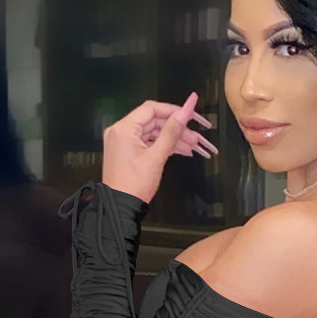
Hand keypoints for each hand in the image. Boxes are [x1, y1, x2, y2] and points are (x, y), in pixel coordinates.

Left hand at [102, 92, 217, 205]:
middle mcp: (120, 131)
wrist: (120, 208)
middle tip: (195, 134)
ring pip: (153, 133)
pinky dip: (163, 146)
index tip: (189, 112)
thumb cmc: (133, 187)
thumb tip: (184, 113)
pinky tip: (180, 150)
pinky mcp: (127, 152)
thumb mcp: (156, 157)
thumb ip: (171, 132)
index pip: (151, 109)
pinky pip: (148, 143)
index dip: (173, 110)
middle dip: (176, 128)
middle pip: (154, 121)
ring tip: (192, 145)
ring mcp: (123, 142)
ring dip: (172, 138)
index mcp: (123, 128)